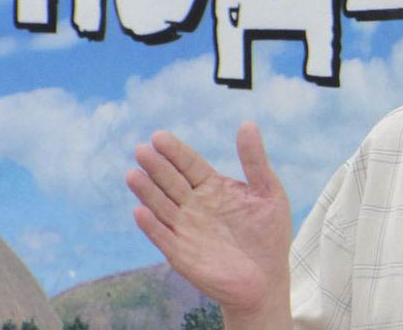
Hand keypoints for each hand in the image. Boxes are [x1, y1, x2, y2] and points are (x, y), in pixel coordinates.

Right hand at [126, 122, 292, 324]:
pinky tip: (141, 211)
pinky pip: (162, 237)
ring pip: (161, 205)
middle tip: (142, 149)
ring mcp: (186, 228)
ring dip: (146, 191)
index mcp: (214, 187)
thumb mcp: (268, 192)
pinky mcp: (181, 253)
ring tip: (133, 174)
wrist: (267, 277)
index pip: (190, 164)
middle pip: (171, 181)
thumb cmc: (269, 233)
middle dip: (157, 166)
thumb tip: (247, 124)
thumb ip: (254, 160)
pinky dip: (151, 225)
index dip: (176, 151)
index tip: (159, 136)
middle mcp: (195, 205)